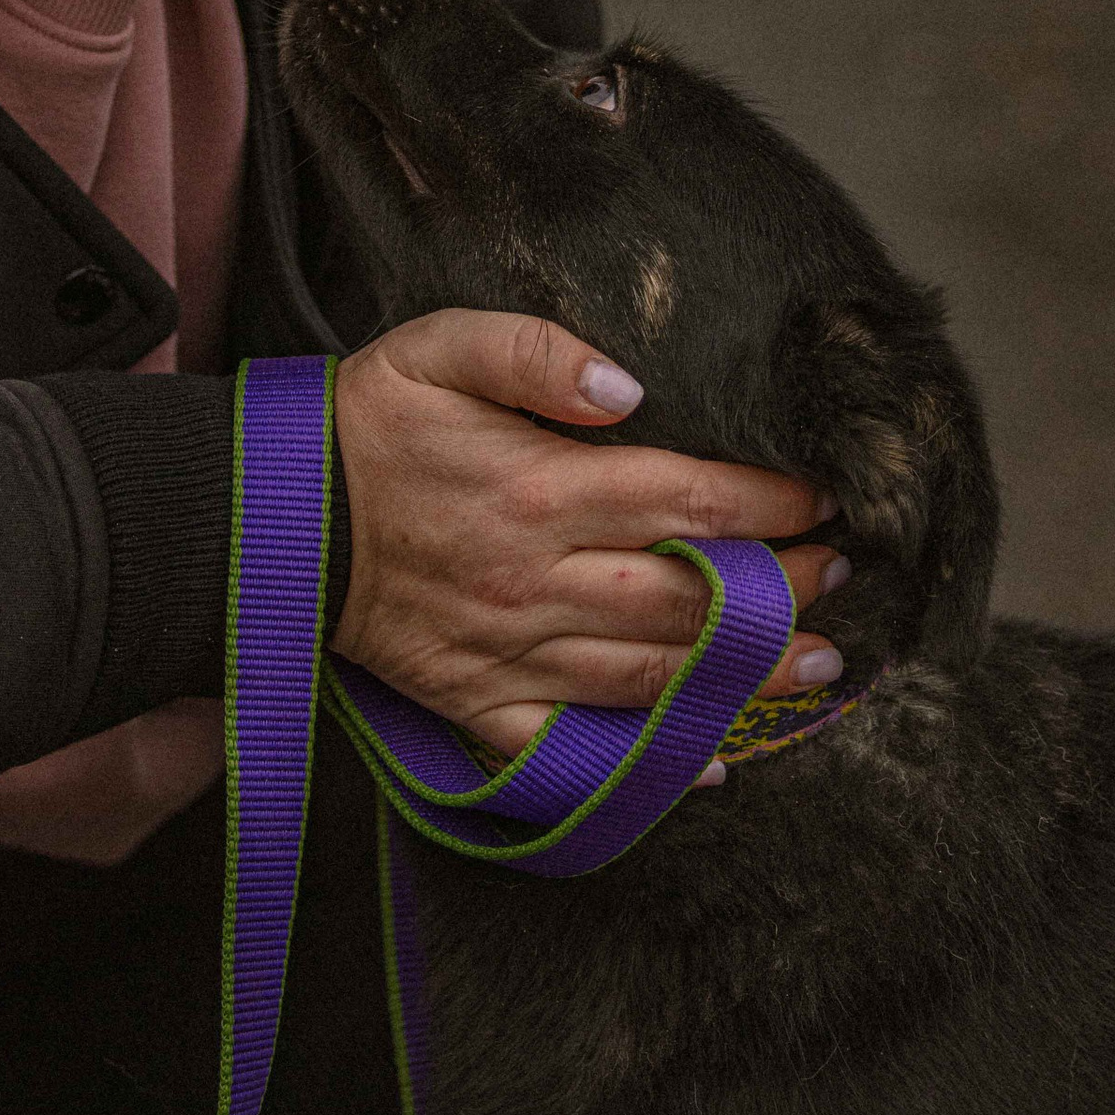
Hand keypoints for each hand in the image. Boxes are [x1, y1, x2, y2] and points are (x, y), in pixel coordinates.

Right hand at [331, 311, 846, 767]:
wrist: (269, 516)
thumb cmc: (365, 424)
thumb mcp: (438, 347)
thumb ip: (534, 352)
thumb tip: (626, 385)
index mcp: (538, 490)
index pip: (688, 498)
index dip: (771, 501)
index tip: (826, 498)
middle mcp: (535, 579)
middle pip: (690, 596)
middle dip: (784, 589)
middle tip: (845, 580)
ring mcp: (510, 651)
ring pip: (652, 676)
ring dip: (745, 676)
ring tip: (818, 667)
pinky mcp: (478, 701)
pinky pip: (572, 749)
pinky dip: (644, 766)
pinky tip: (707, 767)